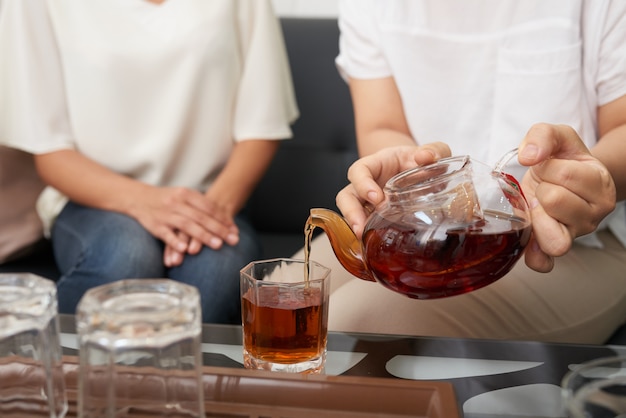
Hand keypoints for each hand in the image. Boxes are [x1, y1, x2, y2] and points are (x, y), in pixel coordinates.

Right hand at [130, 186, 239, 265]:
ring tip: (218, 245)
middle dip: (218, 229)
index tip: (234, 229)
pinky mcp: (155, 226)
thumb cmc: (167, 199)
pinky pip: (167, 235)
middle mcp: (177, 203)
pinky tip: (185, 250)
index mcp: (186, 194)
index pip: (208, 207)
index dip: (222, 218)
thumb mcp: (184, 195)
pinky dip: (176, 242)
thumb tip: (224, 217)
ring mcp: (166, 214)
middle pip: (201, 217)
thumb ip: (201, 205)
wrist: (138, 197)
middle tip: (232, 239)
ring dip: (203, 236)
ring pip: (187, 225)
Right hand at [336, 143, 450, 237]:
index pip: (359, 170)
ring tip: (362, 239)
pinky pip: (363, 226)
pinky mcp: (374, 217)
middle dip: (351, 212)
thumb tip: (425, 157)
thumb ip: (434, 150)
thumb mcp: (432, 151)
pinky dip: (364, 236)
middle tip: (361, 226)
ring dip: (354, 226)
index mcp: (378, 165)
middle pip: (346, 196)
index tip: (376, 198)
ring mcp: (368, 202)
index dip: (362, 183)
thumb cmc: (422, 161)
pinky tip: (370, 247)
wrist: (423, 172)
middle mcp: (367, 184)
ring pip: (350, 213)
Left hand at [518, 123, 615, 271]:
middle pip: (554, 200)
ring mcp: (575, 235)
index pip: (566, 174)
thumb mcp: (557, 137)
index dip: (548, 167)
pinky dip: (535, 255)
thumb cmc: (560, 160)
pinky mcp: (554, 249)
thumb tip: (528, 156)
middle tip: (545, 187)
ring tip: (539, 205)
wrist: (560, 180)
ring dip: (536, 215)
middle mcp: (594, 215)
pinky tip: (529, 242)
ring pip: (551, 232)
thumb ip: (542, 135)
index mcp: (600, 185)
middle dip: (541, 189)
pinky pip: (545, 261)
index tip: (550, 168)